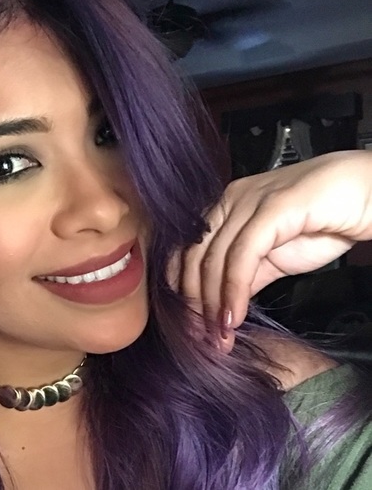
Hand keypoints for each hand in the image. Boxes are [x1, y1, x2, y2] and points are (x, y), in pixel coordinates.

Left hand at [180, 150, 371, 350]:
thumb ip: (246, 274)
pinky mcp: (273, 207)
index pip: (186, 250)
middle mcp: (230, 200)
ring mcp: (250, 200)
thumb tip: (220, 304)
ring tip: (218, 336)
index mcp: (224, 207)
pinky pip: (243, 254)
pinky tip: (235, 316)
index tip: (188, 326)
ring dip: (212, 304)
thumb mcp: (274, 256)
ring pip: (215, 257)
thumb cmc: (324, 220)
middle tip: (201, 339)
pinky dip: (235, 290)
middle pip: (195, 256)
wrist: (369, 195)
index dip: (182, 290)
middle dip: (194, 304)